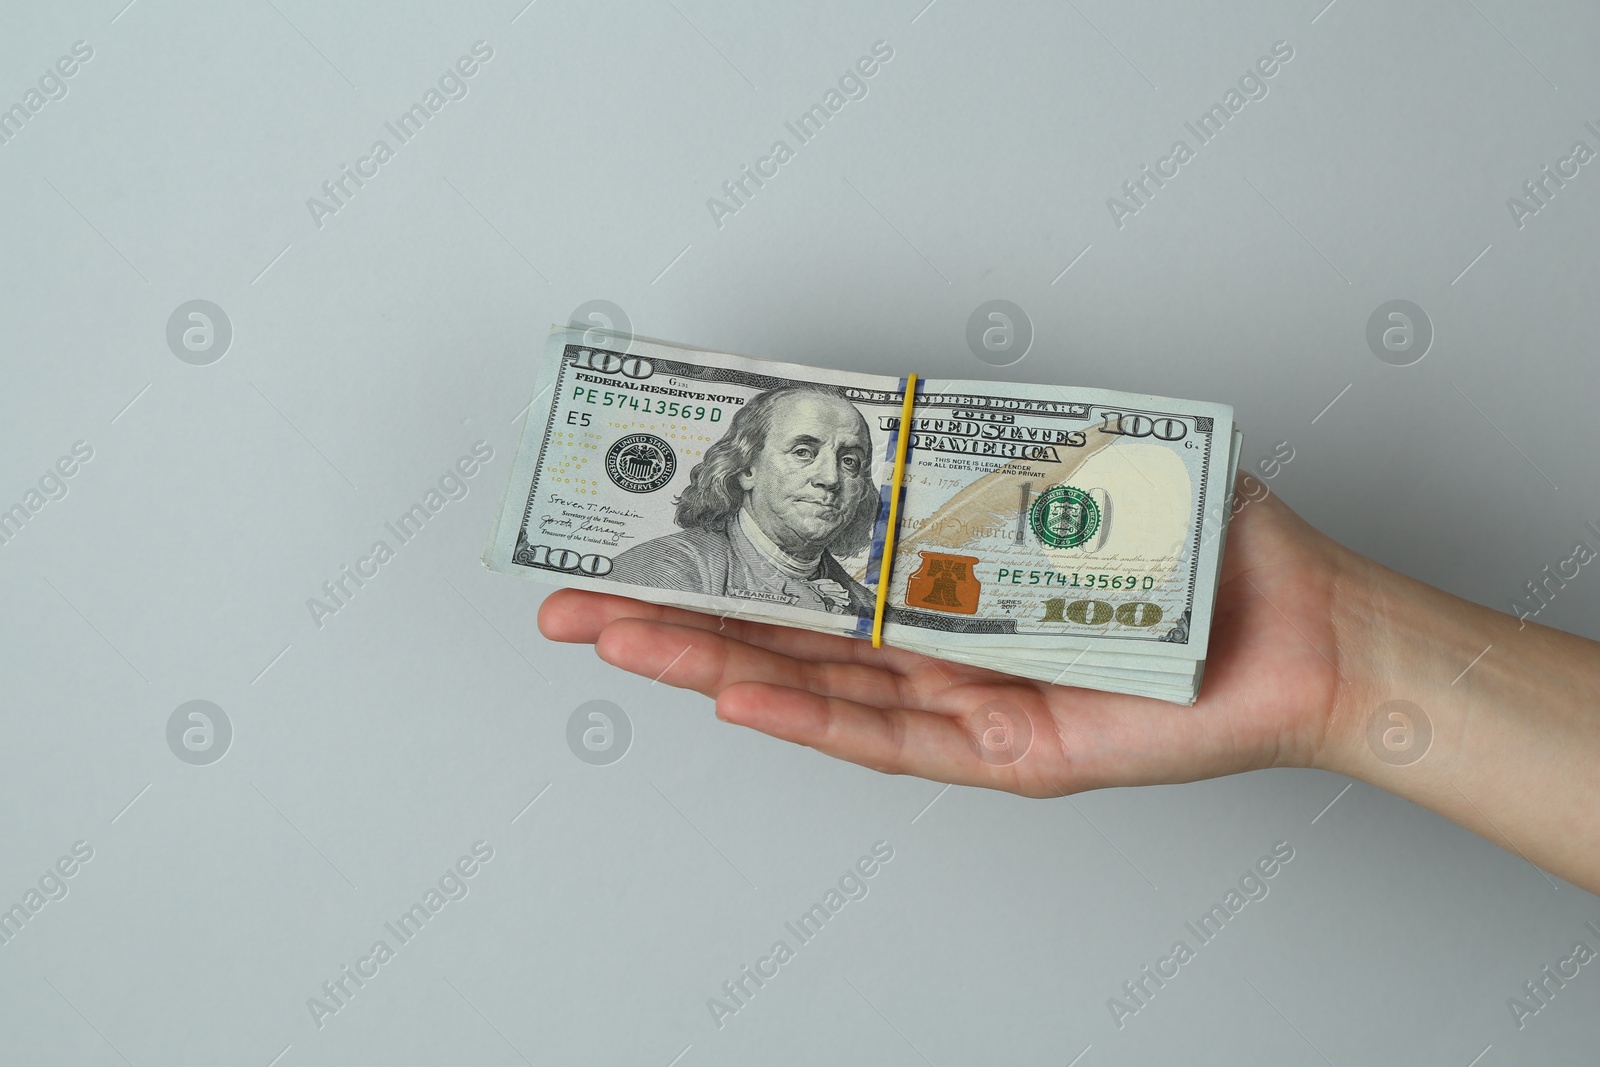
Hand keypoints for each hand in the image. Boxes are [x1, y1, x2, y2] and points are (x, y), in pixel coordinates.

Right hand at [539, 475, 1365, 796]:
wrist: (1310, 630)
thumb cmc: (1206, 547)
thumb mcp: (1079, 465)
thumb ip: (985, 448)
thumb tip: (896, 405)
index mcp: (947, 578)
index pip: (809, 564)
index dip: (721, 547)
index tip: (642, 520)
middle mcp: (942, 643)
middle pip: (785, 629)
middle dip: (672, 609)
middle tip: (576, 593)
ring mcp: (966, 701)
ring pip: (815, 683)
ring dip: (710, 659)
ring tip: (616, 636)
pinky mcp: (1007, 752)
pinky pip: (893, 737)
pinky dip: (811, 716)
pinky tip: (732, 694)